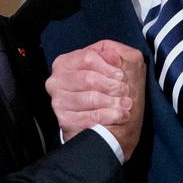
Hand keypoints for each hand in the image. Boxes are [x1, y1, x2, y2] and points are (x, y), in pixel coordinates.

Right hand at [46, 40, 144, 159]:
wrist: (105, 127)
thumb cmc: (109, 92)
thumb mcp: (118, 67)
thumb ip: (116, 55)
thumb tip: (112, 55)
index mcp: (66, 62)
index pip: (88, 57)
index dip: (108, 66)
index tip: (121, 75)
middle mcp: (57, 80)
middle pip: (88, 78)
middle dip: (111, 85)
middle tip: (125, 90)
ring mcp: (58, 101)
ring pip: (90, 98)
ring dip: (113, 102)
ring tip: (125, 103)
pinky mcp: (64, 120)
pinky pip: (90, 117)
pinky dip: (109, 116)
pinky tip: (120, 115)